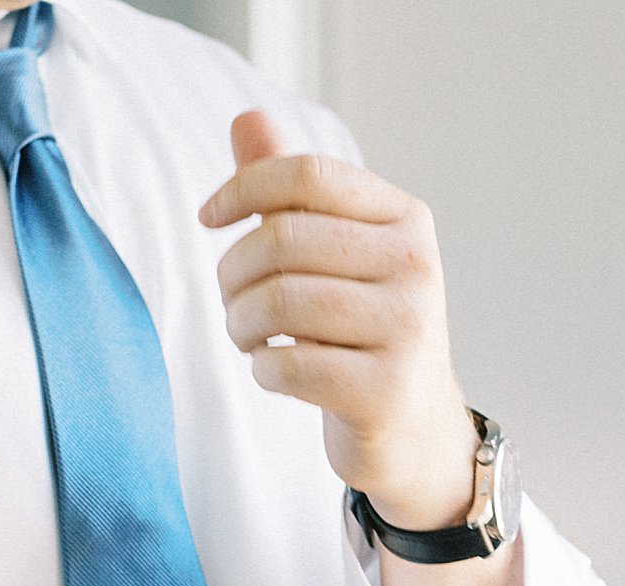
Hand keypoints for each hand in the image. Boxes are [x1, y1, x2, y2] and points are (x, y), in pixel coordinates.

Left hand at [200, 111, 480, 530]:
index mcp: (405, 220)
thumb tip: (246, 119)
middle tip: (231, 300)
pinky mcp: (385, 391)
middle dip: (233, 272)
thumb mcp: (336, 255)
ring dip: (240, 323)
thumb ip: (292, 192)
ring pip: (279, 303)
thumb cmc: (363, 331)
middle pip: (283, 239)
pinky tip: (274, 371)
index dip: (243, 188)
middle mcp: (416, 267)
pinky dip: (263, 370)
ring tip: (247, 336)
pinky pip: (288, 366)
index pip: (307, 174)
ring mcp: (407, 331)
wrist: (416, 428)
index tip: (209, 217)